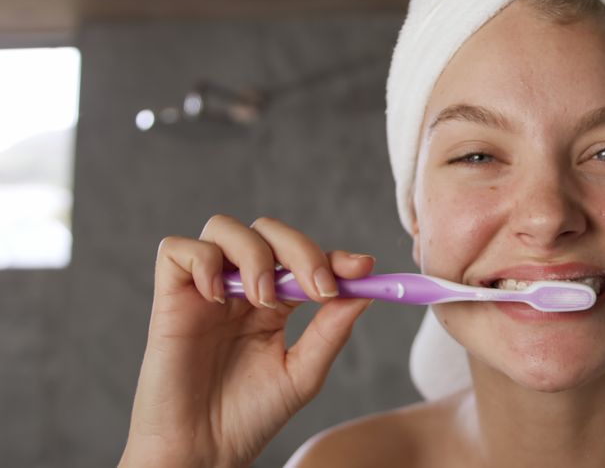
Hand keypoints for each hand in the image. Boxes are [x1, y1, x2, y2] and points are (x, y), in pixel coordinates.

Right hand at [119, 215, 373, 466]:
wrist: (204, 450)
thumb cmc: (250, 416)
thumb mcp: (304, 372)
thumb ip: (332, 330)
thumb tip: (365, 290)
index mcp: (276, 303)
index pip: (304, 259)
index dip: (333, 255)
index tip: (362, 267)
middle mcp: (240, 288)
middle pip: (268, 231)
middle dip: (300, 250)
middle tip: (318, 289)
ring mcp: (205, 290)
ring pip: (224, 228)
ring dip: (255, 255)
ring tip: (264, 301)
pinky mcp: (170, 298)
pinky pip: (177, 249)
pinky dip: (204, 261)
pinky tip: (218, 298)